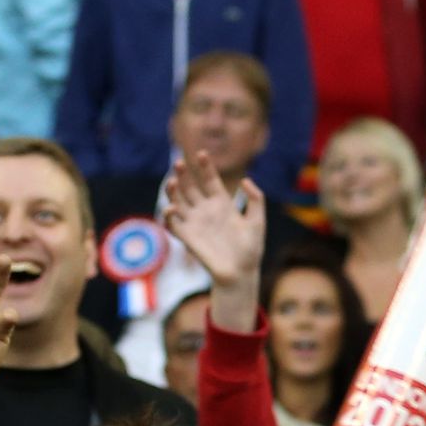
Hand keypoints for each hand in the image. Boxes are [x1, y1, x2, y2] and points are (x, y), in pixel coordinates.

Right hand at [162, 151, 264, 288]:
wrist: (242, 272)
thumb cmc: (251, 248)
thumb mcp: (257, 222)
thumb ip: (256, 200)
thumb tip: (246, 180)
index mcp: (221, 203)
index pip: (209, 179)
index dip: (205, 166)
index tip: (202, 153)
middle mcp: (205, 210)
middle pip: (189, 186)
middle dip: (183, 174)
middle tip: (180, 163)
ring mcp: (194, 222)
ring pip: (177, 200)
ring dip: (172, 190)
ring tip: (173, 181)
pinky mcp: (187, 236)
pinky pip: (172, 223)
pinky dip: (169, 215)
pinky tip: (172, 208)